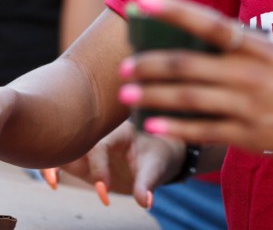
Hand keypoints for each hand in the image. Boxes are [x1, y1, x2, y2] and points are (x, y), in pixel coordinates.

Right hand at [56, 119, 185, 208]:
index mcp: (120, 131)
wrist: (157, 154)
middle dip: (63, 154)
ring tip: (52, 182)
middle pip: (76, 138)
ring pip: (64, 147)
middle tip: (55, 181)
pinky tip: (53, 183)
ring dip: (53, 161)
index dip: (99, 169)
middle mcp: (102, 135)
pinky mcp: (84, 159)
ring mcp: (90, 146)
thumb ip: (147, 184)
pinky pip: (63, 158)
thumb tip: (145, 202)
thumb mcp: (155, 168)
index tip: (105, 193)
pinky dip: (52, 166)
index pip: (101, 145)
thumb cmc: (156, 157)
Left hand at [118, 0, 272, 162]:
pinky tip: (153, 128)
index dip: (174, 10)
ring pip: (188, 98)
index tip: (144, 0)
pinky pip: (204, 131)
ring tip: (127, 97)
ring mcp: (249, 105)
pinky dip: (175, 129)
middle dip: (149, 64)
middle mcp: (250, 72)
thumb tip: (224, 46)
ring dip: (153, 97)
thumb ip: (255, 52)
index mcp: (260, 47)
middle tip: (123, 67)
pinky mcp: (251, 135)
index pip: (209, 22)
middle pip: (187, 65)